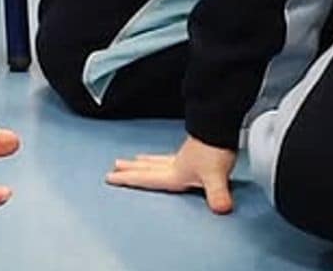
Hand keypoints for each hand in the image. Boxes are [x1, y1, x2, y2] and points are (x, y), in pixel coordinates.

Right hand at [106, 136, 237, 213]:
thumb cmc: (215, 148)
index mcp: (175, 172)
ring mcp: (185, 156)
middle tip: (116, 166)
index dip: (128, 179)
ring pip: (158, 160)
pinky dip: (164, 158)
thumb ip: (217, 195)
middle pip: (148, 167)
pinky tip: (171, 158)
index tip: (111, 177)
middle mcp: (176, 164)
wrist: (221, 125)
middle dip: (131, 169)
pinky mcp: (195, 149)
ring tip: (137, 160)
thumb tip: (220, 208)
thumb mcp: (215, 176)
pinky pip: (172, 156)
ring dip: (146, 161)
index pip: (147, 177)